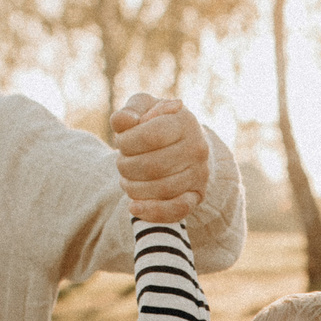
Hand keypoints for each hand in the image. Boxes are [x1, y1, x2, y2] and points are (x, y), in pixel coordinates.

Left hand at [111, 93, 210, 223]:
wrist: (184, 144)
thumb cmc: (157, 123)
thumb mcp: (144, 108)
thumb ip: (130, 111)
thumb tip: (123, 122)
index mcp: (185, 122)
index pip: (149, 136)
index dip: (126, 142)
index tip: (121, 141)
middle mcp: (198, 148)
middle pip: (152, 166)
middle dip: (126, 167)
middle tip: (122, 162)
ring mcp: (200, 174)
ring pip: (161, 189)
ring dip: (134, 188)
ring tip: (127, 180)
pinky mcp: (197, 196)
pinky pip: (176, 210)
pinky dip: (152, 212)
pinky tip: (134, 208)